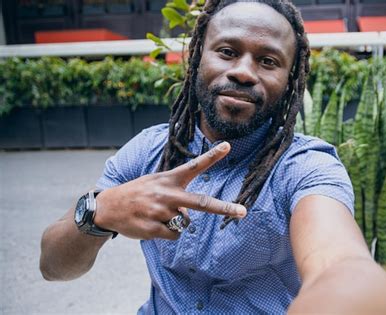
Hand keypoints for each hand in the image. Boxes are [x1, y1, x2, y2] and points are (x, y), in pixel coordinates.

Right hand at [94, 142, 245, 239]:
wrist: (107, 207)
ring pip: (185, 223)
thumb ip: (175, 192)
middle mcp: (166, 194)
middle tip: (243, 212)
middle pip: (201, 202)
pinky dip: (167, 232)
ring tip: (155, 214)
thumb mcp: (155, 182)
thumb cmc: (138, 193)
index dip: (212, 156)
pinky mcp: (152, 229)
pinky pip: (174, 234)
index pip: (194, 165)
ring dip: (175, 222)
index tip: (228, 145)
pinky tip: (151, 224)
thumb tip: (189, 212)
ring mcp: (159, 212)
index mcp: (168, 179)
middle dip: (224, 208)